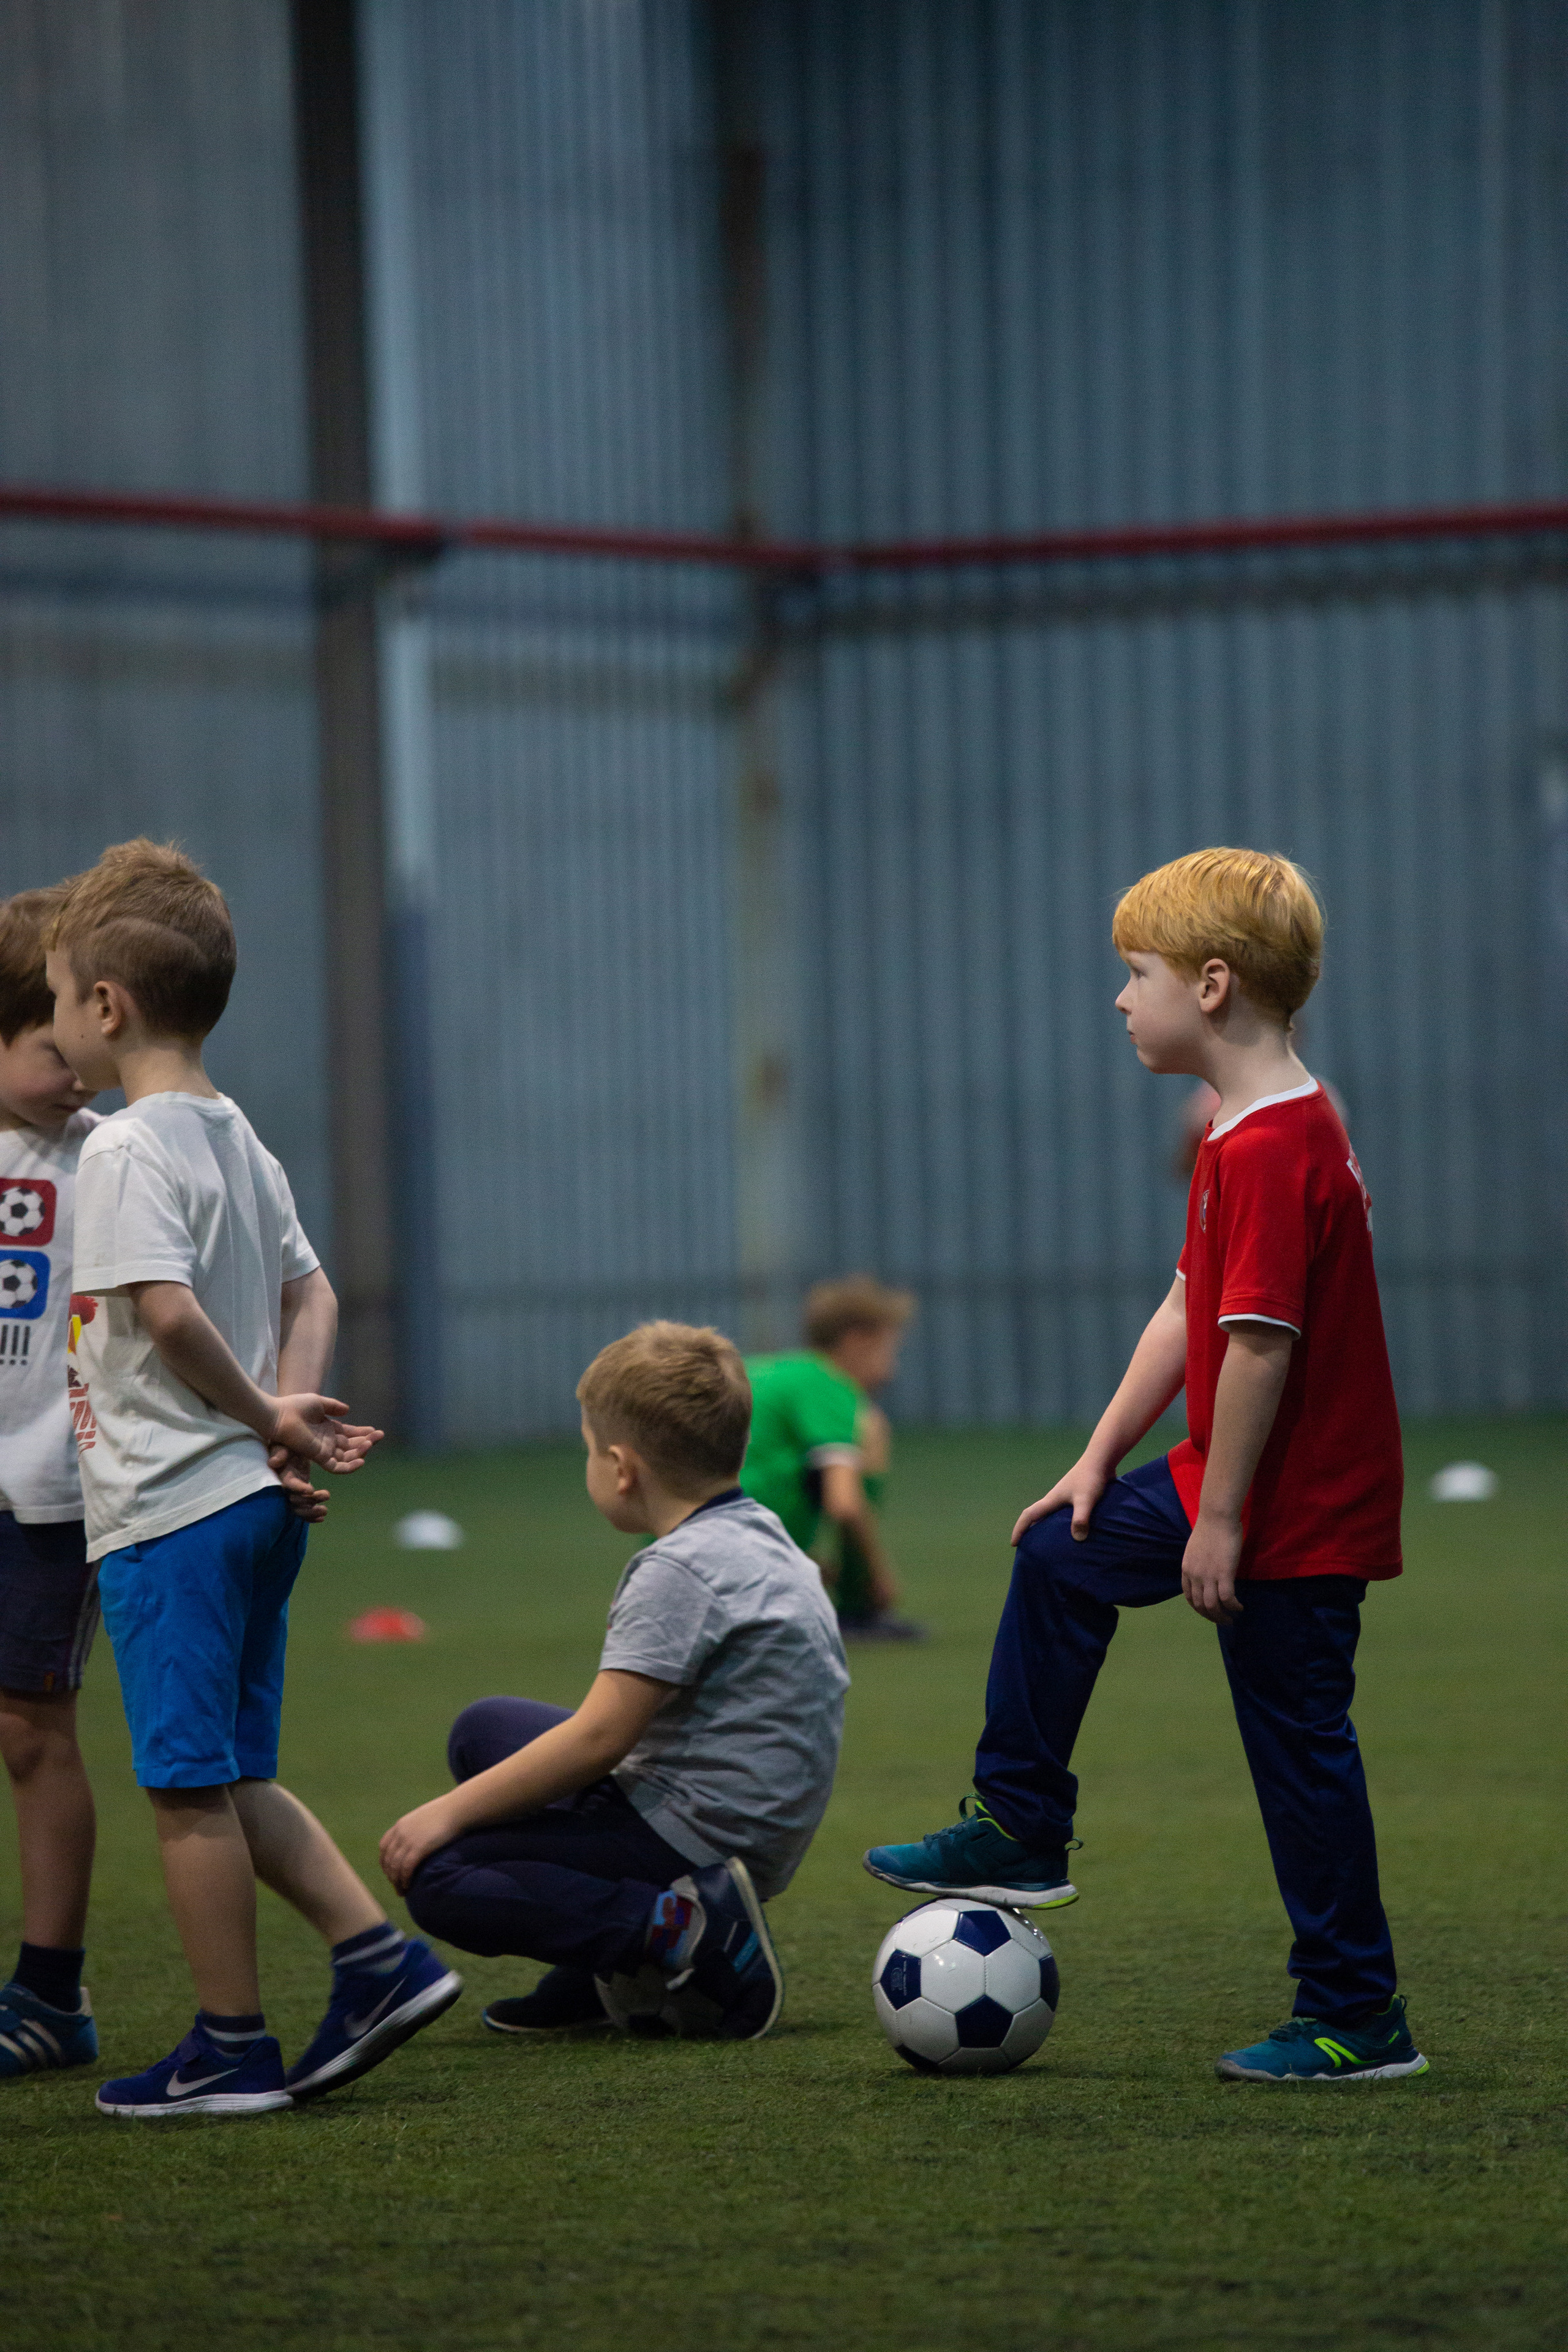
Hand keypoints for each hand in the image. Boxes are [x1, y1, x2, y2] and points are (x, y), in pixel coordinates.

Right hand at [267, 1444, 329, 1521]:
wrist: (294, 1448)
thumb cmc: (289, 1445)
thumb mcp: (284, 1444)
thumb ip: (280, 1451)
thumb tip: (273, 1462)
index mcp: (283, 1474)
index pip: (288, 1484)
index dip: (298, 1488)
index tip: (311, 1489)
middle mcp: (285, 1486)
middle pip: (294, 1500)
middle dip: (308, 1502)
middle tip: (326, 1496)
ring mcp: (293, 1492)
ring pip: (299, 1507)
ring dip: (311, 1511)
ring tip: (325, 1510)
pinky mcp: (300, 1494)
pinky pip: (304, 1508)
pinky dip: (312, 1515)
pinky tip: (322, 1517)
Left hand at [268, 1394, 383, 1474]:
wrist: (279, 1415)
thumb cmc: (295, 1406)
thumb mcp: (319, 1402)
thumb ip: (334, 1407)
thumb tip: (348, 1410)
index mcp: (327, 1428)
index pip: (349, 1434)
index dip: (362, 1433)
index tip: (375, 1431)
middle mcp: (327, 1441)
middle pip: (351, 1445)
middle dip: (366, 1441)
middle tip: (379, 1436)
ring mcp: (324, 1450)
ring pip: (347, 1456)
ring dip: (361, 1451)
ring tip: (371, 1444)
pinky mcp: (319, 1457)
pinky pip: (337, 1466)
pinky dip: (350, 1466)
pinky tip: (362, 1460)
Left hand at [380, 1797, 460, 1895]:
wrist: (457, 1809)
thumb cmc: (446, 1812)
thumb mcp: (424, 1817)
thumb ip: (416, 1828)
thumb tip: (419, 1839)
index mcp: (400, 1825)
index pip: (383, 1847)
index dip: (384, 1862)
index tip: (390, 1872)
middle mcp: (400, 1833)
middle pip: (387, 1859)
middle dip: (390, 1875)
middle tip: (396, 1886)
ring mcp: (408, 1840)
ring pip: (395, 1866)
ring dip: (396, 1881)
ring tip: (402, 1891)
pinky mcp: (419, 1848)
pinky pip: (406, 1868)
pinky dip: (405, 1879)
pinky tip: (408, 1885)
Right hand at [1011, 1453, 1112, 1545]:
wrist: (1101, 1460)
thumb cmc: (1090, 1478)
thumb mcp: (1085, 1500)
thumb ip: (1080, 1518)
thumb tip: (1077, 1539)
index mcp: (1052, 1499)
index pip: (1029, 1515)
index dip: (1020, 1529)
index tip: (1013, 1544)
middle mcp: (1056, 1499)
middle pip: (1037, 1516)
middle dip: (1030, 1531)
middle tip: (1029, 1548)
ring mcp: (1066, 1497)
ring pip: (1051, 1515)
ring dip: (1046, 1528)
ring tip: (1050, 1544)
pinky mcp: (1077, 1497)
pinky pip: (1065, 1514)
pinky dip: (1062, 1525)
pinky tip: (1073, 1532)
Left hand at [1181, 1511, 1244, 1621]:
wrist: (1217, 1516)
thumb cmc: (1209, 1528)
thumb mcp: (1195, 1549)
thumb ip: (1198, 1564)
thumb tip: (1206, 1573)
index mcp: (1186, 1569)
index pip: (1188, 1597)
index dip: (1198, 1608)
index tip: (1208, 1611)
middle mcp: (1194, 1575)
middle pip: (1199, 1605)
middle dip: (1211, 1617)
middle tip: (1222, 1620)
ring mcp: (1208, 1575)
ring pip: (1212, 1606)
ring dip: (1221, 1617)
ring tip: (1231, 1619)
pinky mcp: (1224, 1573)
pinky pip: (1227, 1598)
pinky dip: (1233, 1606)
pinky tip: (1240, 1607)